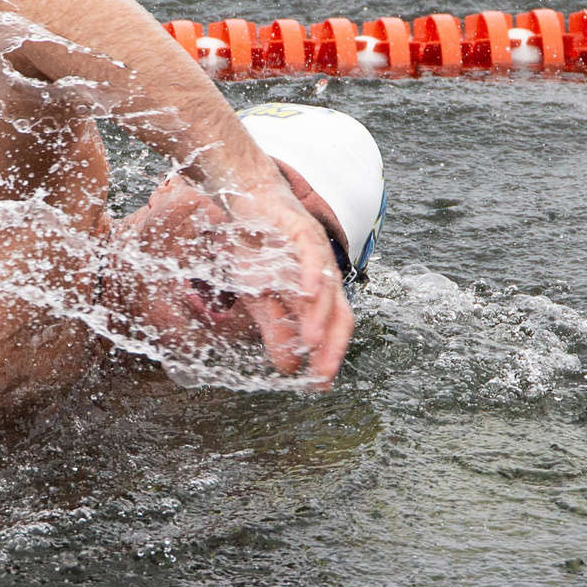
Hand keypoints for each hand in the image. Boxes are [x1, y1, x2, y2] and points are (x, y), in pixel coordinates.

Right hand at [216, 182, 354, 385]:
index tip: (319, 386)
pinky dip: (311, 276)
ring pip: (326, 290)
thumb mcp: (260, 297)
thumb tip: (289, 367)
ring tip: (311, 344)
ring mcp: (317, 252)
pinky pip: (312, 256)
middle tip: (321, 376)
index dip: (329, 357)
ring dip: (319, 318)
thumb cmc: (257, 249)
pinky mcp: (303, 230)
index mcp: (318, 293)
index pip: (333, 329)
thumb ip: (276, 329)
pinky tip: (308, 295)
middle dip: (332, 347)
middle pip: (339, 315)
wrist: (247, 200)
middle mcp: (324, 275)